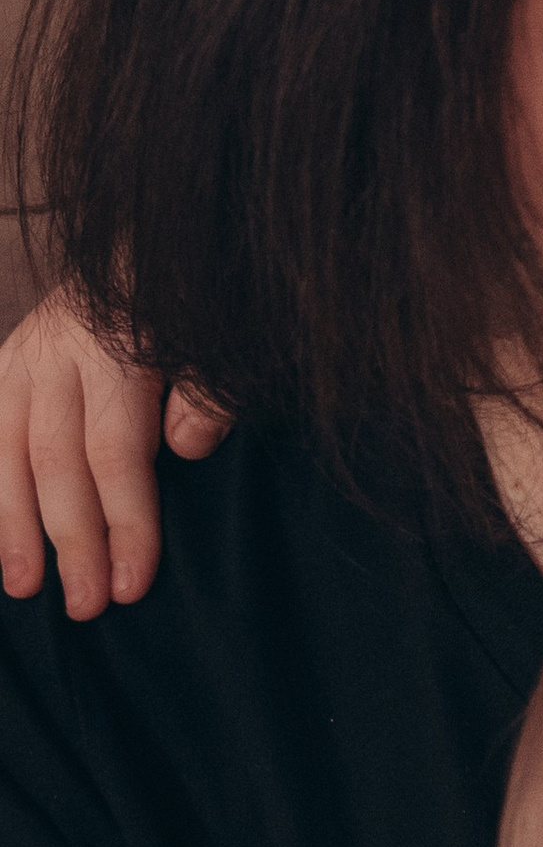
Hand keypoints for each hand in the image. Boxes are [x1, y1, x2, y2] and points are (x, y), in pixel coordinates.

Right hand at [0, 288, 231, 615]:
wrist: (152, 238)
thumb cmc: (192, 304)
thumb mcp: (218, 337)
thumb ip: (210, 390)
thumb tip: (184, 448)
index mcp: (115, 347)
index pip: (115, 452)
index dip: (124, 522)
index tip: (132, 585)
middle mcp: (56, 352)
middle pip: (57, 462)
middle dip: (72, 541)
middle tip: (85, 608)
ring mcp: (21, 356)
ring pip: (6, 452)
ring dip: (12, 526)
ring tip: (23, 588)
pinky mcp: (3, 362)